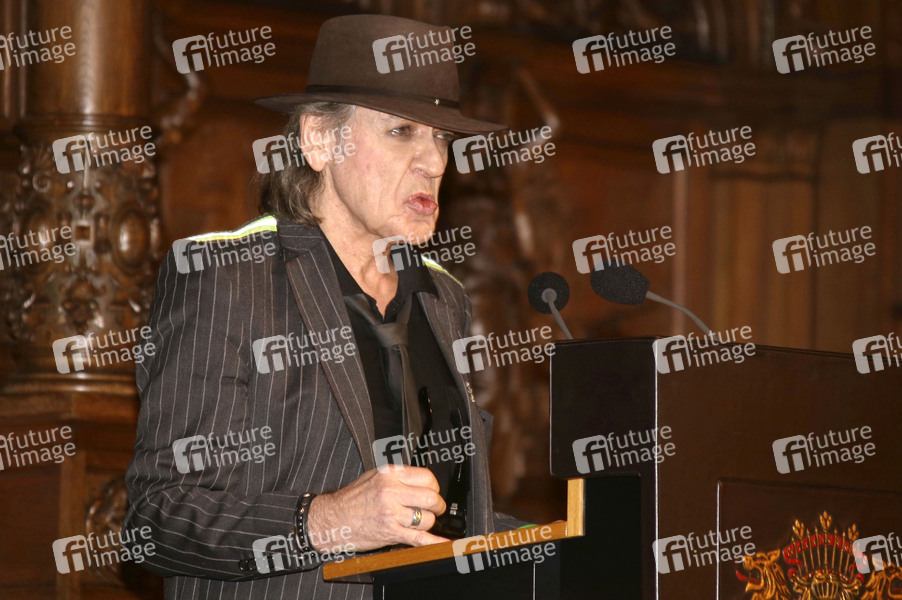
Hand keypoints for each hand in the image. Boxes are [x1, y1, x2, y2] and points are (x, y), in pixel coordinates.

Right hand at [306, 465, 448, 552]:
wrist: (333, 519)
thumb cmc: (352, 499)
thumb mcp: (374, 477)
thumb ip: (398, 477)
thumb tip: (422, 482)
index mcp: (390, 475)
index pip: (427, 477)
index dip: (434, 487)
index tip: (432, 492)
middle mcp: (392, 492)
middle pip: (431, 498)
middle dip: (437, 506)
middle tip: (435, 508)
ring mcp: (392, 513)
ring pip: (427, 519)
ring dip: (427, 522)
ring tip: (418, 521)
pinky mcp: (391, 532)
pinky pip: (419, 538)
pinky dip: (434, 542)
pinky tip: (442, 542)